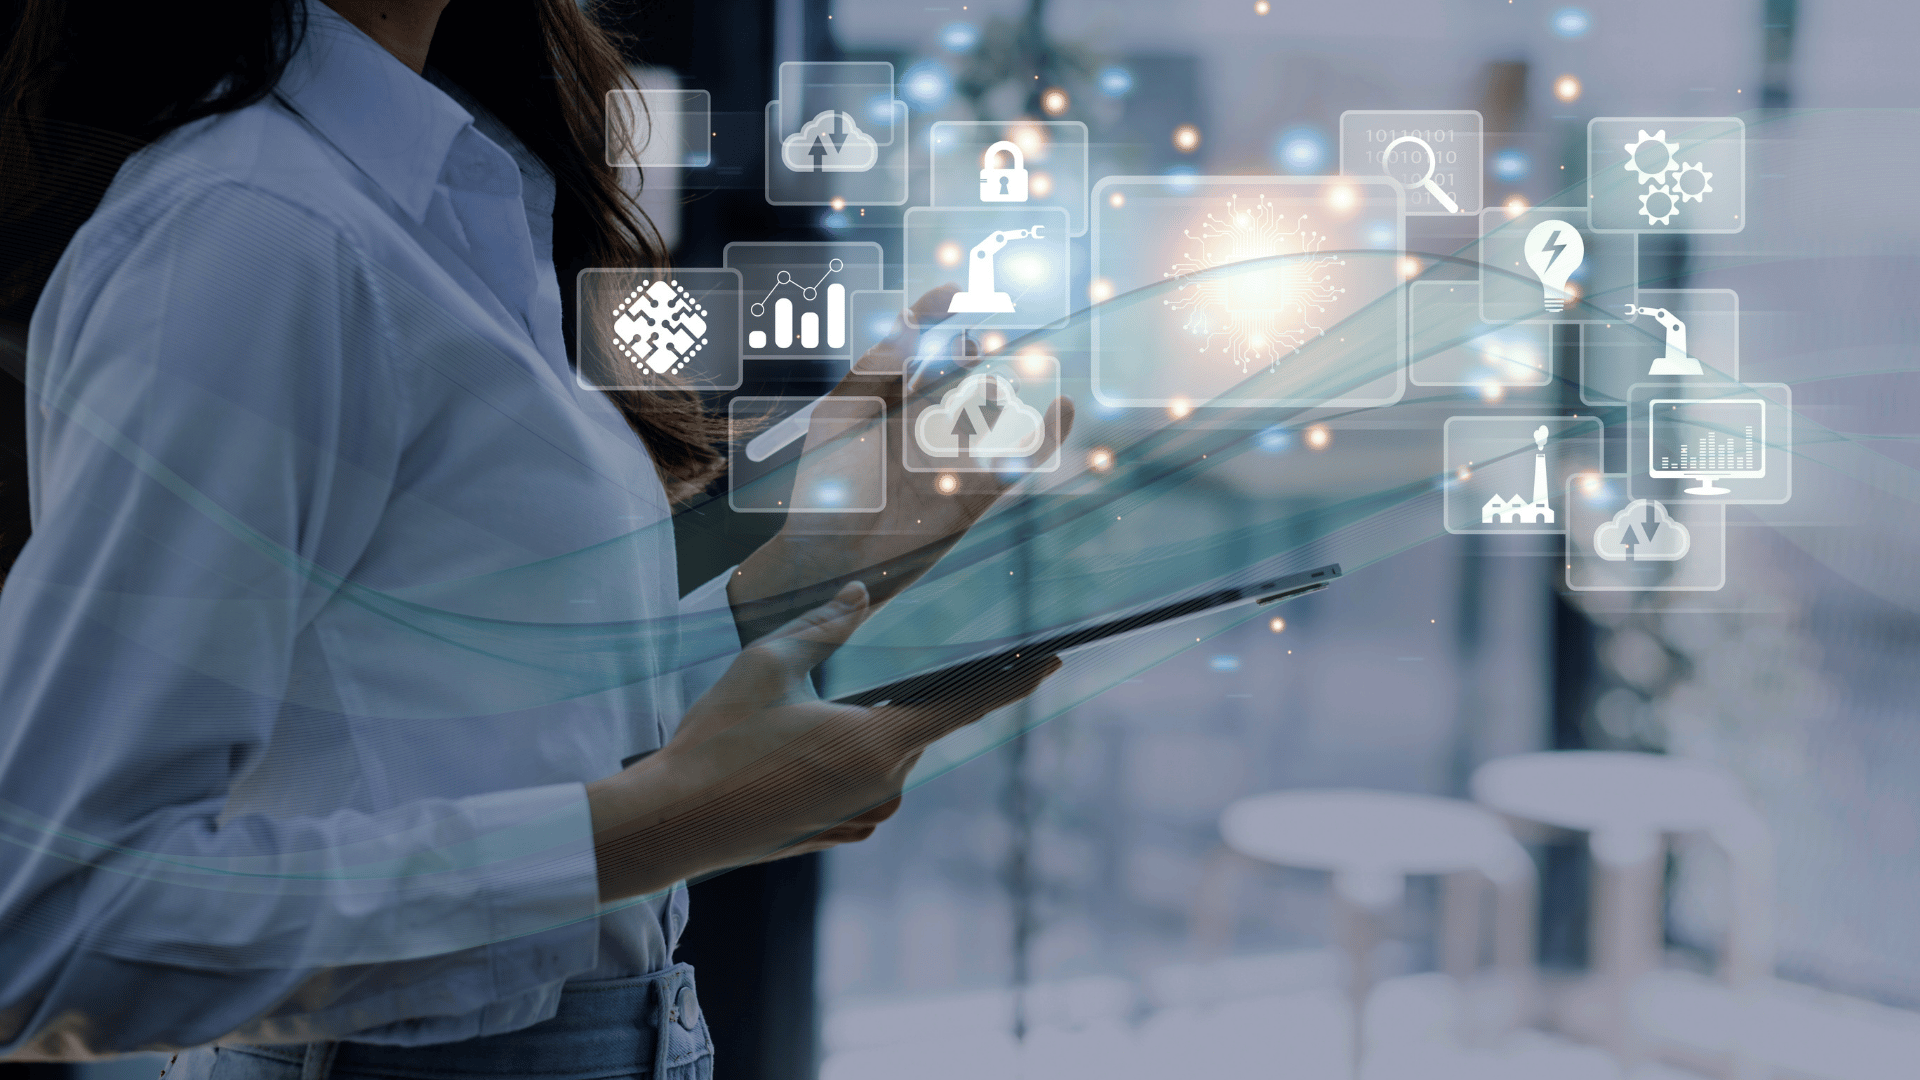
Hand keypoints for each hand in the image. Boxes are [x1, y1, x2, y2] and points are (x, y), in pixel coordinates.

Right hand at [588, 581, 1058, 900]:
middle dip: (895, 699)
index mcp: (878, 743)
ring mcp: (863, 817)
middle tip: (850, 680)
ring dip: (864, 733)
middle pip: (915, 727)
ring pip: (887, 759)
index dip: (1013, 680)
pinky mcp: (839, 835)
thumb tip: (860, 595)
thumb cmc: (718, 740)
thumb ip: (824, 626)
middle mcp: (883, 787)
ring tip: (799, 724)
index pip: (966, 703)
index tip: (1050, 662)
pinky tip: (795, 758)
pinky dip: (845, 766)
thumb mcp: (768, 664)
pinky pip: (863, 790)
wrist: (673, 823)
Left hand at [727, 287, 1075, 642]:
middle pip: (955, 374)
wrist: (831, 558)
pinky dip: (1046, 438)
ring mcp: (947, 459)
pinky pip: (1016, 464)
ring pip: (987, 412)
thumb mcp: (842, 413)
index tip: (955, 290)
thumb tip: (913, 319)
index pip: (914, 349)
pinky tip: (1063, 409)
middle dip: (970, 350)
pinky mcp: (971, 496)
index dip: (934, 317)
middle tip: (981, 336)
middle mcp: (917, 426)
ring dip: (999, 390)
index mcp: (883, 404)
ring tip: (1005, 376)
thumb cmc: (824, 487)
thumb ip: (877, 366)